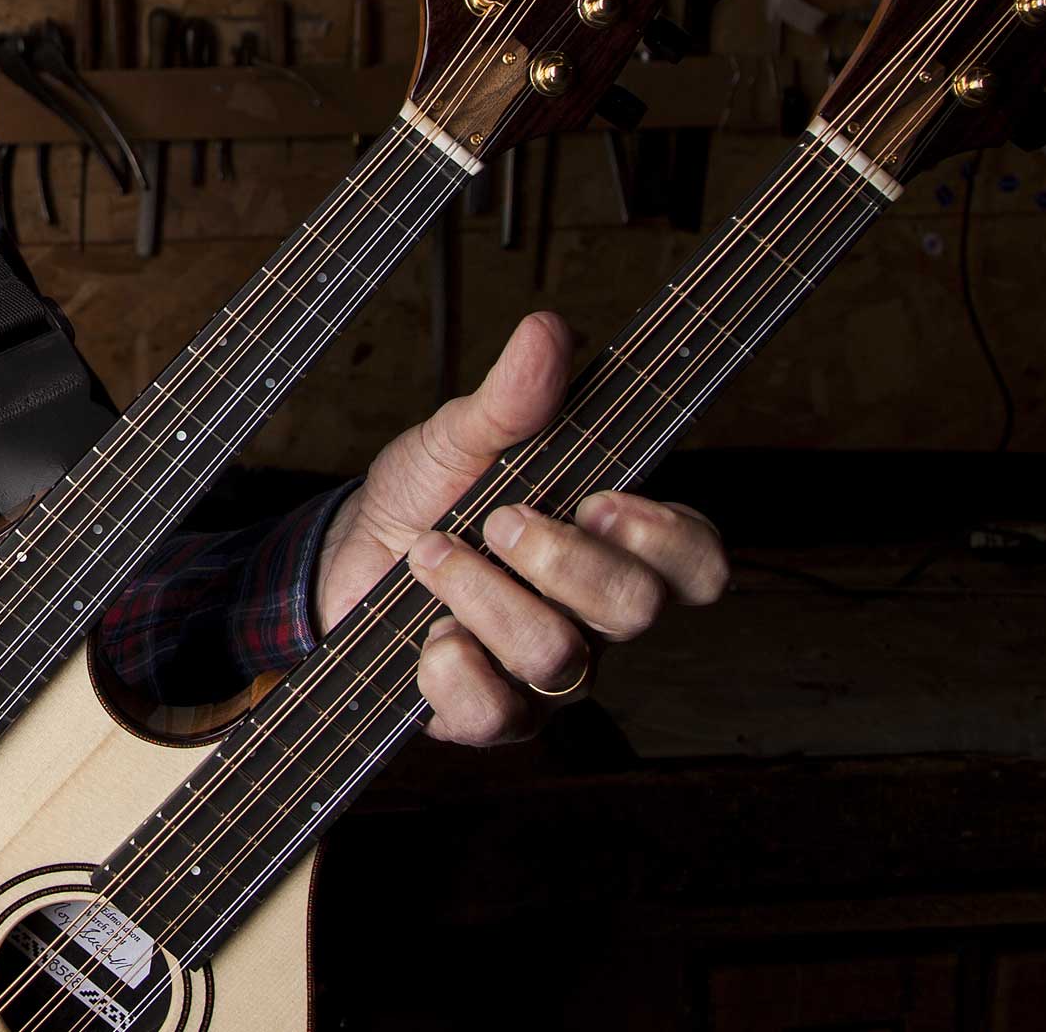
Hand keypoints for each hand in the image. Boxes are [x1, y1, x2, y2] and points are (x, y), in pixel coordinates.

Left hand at [312, 311, 729, 745]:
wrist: (347, 558)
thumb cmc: (428, 497)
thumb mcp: (460, 437)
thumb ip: (511, 398)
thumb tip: (548, 330)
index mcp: (614, 546)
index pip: (698, 565)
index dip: (668, 539)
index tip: (602, 498)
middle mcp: (595, 617)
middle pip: (636, 611)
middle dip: (563, 560)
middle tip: (499, 517)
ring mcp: (546, 674)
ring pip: (560, 662)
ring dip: (486, 597)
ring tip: (433, 554)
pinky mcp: (488, 715)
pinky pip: (497, 715)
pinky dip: (454, 670)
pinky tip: (426, 635)